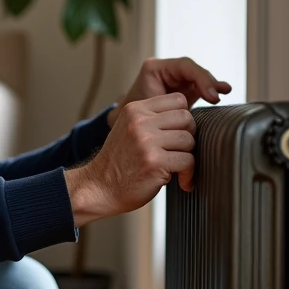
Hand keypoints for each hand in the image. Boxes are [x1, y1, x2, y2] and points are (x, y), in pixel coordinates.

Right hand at [66, 93, 196, 225]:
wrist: (99, 189)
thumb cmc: (119, 162)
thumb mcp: (129, 129)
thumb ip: (152, 119)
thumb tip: (188, 117)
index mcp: (135, 110)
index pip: (177, 100)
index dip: (183, 118)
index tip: (177, 134)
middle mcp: (139, 122)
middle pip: (186, 118)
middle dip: (188, 136)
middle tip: (179, 152)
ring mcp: (146, 141)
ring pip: (189, 139)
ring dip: (187, 156)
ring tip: (176, 167)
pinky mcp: (154, 162)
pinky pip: (188, 161)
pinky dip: (188, 174)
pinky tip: (181, 181)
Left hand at [108, 57, 230, 126]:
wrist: (125, 126)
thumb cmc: (132, 119)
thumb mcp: (147, 112)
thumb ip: (164, 109)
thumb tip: (185, 114)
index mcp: (154, 69)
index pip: (184, 66)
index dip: (201, 78)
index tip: (211, 95)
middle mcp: (167, 70)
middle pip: (194, 71)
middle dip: (208, 82)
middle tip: (218, 96)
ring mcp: (176, 79)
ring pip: (198, 77)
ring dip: (212, 85)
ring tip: (225, 91)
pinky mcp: (183, 89)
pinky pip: (199, 86)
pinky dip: (210, 89)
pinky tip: (224, 91)